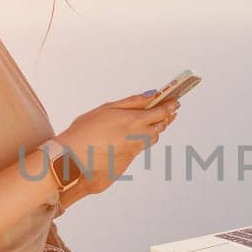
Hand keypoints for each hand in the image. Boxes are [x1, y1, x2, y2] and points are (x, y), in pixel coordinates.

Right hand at [56, 90, 179, 195]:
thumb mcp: (108, 108)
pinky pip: (143, 145)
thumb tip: (151, 95)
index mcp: (134, 121)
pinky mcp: (128, 156)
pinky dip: (147, 137)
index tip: (176, 101)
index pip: (161, 112)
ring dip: (158, 128)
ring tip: (159, 120)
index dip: (170, 106)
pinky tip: (142, 133)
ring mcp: (134, 147)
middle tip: (171, 110)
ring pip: (153, 137)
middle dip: (167, 117)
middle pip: (160, 126)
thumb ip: (132, 102)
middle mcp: (138, 136)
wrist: (75, 155)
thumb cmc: (86, 128)